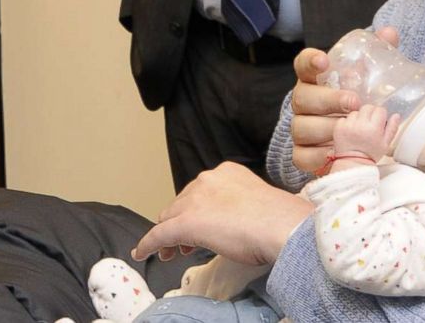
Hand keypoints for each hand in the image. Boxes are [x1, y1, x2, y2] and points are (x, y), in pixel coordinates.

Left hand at [131, 163, 312, 266]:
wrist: (281, 226)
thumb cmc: (280, 219)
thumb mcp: (257, 204)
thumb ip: (239, 207)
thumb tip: (234, 223)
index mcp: (226, 172)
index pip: (199, 193)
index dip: (194, 212)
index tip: (199, 227)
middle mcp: (207, 180)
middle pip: (181, 204)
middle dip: (179, 224)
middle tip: (182, 245)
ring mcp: (195, 200)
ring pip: (169, 219)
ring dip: (167, 236)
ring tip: (169, 252)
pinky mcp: (185, 223)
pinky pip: (159, 234)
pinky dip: (149, 244)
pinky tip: (143, 252)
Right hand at [290, 27, 398, 172]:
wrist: (352, 140)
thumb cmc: (357, 103)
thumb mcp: (367, 78)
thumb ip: (377, 54)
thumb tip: (389, 33)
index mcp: (315, 80)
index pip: (303, 64)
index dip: (310, 61)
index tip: (324, 60)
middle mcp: (303, 102)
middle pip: (302, 98)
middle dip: (328, 100)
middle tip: (354, 103)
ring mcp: (300, 128)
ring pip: (302, 128)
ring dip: (328, 129)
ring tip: (351, 131)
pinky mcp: (301, 153)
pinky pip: (303, 155)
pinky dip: (320, 155)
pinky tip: (337, 152)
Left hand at [332, 105, 399, 159]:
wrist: (353, 163)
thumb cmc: (370, 154)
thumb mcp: (386, 144)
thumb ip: (392, 128)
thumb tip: (396, 115)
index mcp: (374, 128)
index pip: (380, 110)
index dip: (381, 115)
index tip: (380, 121)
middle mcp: (360, 124)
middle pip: (367, 107)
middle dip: (370, 113)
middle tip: (370, 124)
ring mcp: (348, 124)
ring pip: (356, 112)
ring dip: (359, 117)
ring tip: (360, 129)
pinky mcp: (338, 126)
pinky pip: (345, 118)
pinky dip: (348, 122)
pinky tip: (351, 131)